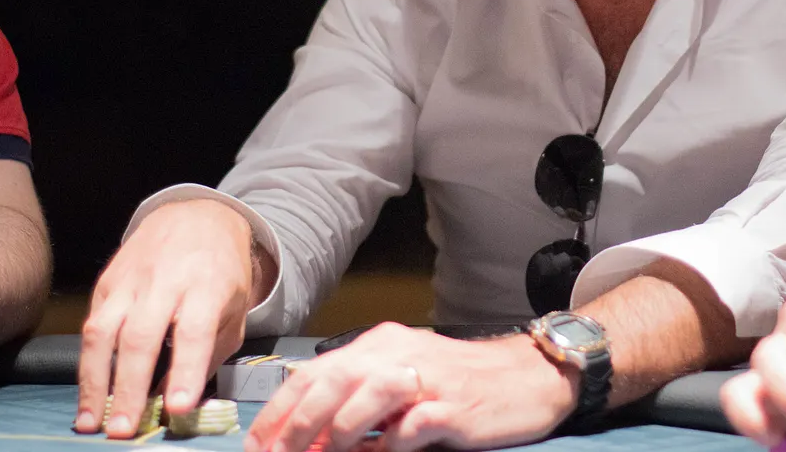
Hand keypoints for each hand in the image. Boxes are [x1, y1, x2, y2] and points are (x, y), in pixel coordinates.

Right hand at [76, 199, 258, 437]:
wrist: (196, 216)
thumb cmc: (220, 271)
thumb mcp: (235, 309)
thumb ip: (211, 353)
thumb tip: (181, 401)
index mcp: (207, 285)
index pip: (194, 331)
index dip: (185, 370)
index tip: (178, 407)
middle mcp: (165, 281)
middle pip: (141, 336)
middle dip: (129, 387)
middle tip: (123, 429)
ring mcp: (130, 280)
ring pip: (104, 332)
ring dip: (94, 382)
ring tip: (92, 422)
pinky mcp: (107, 282)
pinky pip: (91, 325)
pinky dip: (86, 364)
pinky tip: (88, 395)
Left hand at [247, 324, 576, 451]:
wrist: (527, 376)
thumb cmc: (460, 382)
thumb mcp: (404, 376)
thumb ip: (360, 396)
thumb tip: (308, 431)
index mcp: (380, 344)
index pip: (315, 373)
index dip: (280, 412)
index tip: (258, 446)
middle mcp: (397, 353)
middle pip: (332, 382)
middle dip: (295, 426)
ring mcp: (425, 378)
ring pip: (364, 398)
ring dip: (334, 435)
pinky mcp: (451, 406)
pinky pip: (409, 427)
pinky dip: (386, 448)